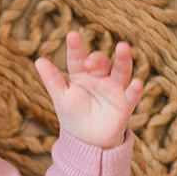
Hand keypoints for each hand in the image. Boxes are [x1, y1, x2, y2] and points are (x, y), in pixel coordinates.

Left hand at [34, 30, 143, 148]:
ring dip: (123, 59)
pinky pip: (132, 94)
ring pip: (121, 70)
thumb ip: (52, 80)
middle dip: (97, 59)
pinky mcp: (125, 103)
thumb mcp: (61, 98)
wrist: (87, 140)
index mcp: (81, 74)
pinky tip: (137, 83)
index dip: (75, 47)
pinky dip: (136, 88)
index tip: (72, 35)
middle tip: (89, 63)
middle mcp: (100, 77)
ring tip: (123, 47)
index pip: (77, 58)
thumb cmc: (73, 114)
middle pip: (101, 62)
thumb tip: (38, 60)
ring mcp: (114, 88)